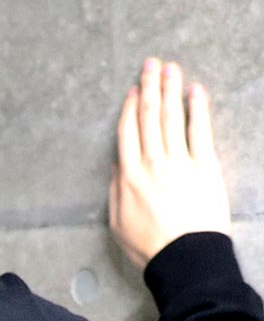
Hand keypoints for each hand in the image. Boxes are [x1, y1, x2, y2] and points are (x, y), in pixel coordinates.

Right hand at [109, 57, 230, 270]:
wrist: (184, 256)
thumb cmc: (149, 245)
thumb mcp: (118, 223)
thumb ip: (116, 191)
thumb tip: (119, 166)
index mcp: (128, 177)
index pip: (128, 133)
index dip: (130, 109)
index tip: (133, 90)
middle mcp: (152, 163)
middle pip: (150, 118)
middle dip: (150, 88)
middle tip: (151, 64)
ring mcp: (180, 162)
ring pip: (172, 118)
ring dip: (171, 90)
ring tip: (171, 69)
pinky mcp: (204, 165)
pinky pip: (200, 131)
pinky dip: (198, 108)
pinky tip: (196, 91)